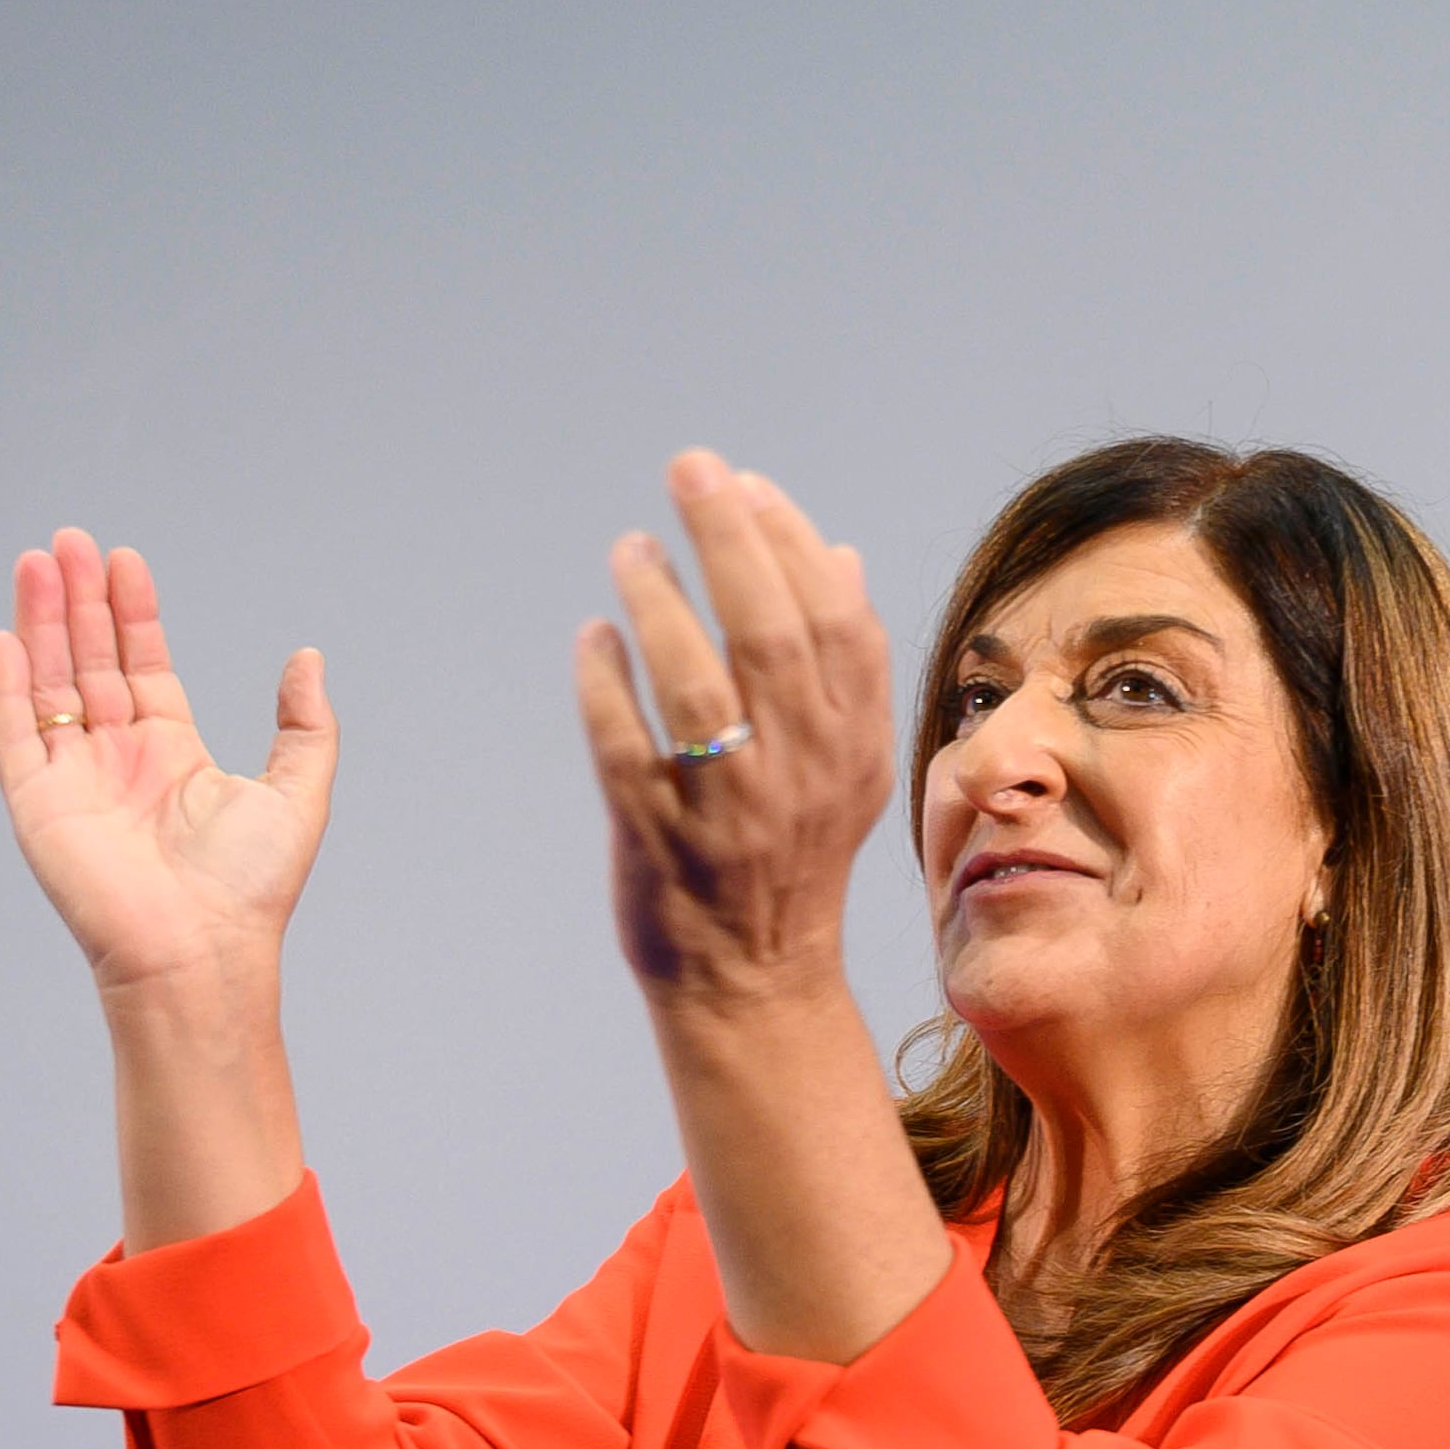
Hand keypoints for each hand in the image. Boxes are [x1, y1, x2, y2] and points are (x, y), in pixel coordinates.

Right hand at [0, 529, 333, 992]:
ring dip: (43, 623)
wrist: (199, 951)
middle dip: (80, 601)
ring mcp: (73, 780)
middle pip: (90, 662)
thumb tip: (308, 659)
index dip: (132, 614)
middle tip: (69, 539)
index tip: (124, 559)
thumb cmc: (249, 888)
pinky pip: (15, 734)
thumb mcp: (298, 793)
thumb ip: (305, 725)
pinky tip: (6, 636)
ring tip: (39, 560)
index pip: (143, 666)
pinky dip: (7, 687)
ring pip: (51, 683)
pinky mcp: (37, 805)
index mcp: (171, 756)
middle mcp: (117, 762)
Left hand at [576, 452, 896, 1011]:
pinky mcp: (659, 839)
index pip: (837, 623)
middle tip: (689, 469)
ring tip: (631, 548)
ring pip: (694, 686)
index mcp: (855, 746)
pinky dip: (605, 683)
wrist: (753, 979)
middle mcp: (800, 774)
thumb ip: (848, 666)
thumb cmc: (793, 852)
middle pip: (769, 637)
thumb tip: (840, 550)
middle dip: (729, 539)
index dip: (792, 543)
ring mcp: (729, 809)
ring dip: (659, 602)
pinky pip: (623, 745)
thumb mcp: (848, 765)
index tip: (748, 485)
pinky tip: (594, 637)